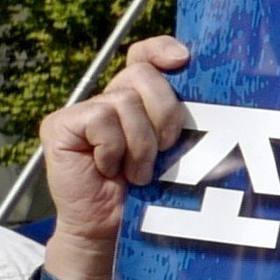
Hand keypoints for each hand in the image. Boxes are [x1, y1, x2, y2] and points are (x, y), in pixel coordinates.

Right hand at [34, 33, 194, 279]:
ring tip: (137, 172)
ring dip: (140, 144)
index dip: (160, 49)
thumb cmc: (151, 194)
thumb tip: (219, 95)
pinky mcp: (60, 125)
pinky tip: (108, 169)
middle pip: (141, 76)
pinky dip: (112, 148)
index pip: (144, 56)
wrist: (110, 231)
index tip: (183, 60)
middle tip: (165, 149)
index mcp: (138, 100)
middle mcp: (108, 99)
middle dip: (164, 113)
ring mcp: (82, 111)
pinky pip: (100, 119)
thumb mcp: (176, 153)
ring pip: (124, 102)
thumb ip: (183, 122)